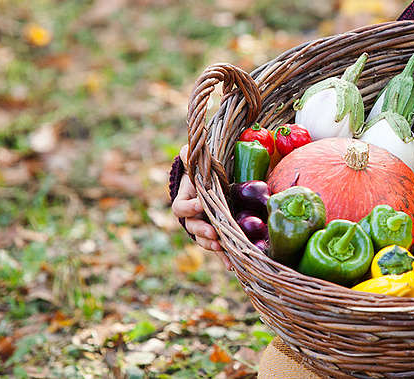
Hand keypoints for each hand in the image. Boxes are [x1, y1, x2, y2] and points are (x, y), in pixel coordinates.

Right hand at [171, 145, 230, 268]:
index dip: (189, 207)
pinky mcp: (217, 234)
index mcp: (186, 199)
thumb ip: (192, 155)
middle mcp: (193, 217)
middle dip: (202, 231)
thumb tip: (187, 149)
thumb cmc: (203, 173)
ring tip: (220, 246)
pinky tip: (232, 265)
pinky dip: (225, 257)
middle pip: (192, 228)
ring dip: (212, 245)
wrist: (211, 184)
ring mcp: (204, 227)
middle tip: (213, 233)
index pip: (180, 208)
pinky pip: (219, 248)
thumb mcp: (198, 164)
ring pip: (204, 240)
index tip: (200, 203)